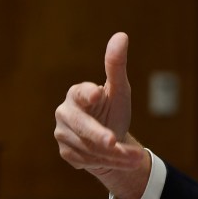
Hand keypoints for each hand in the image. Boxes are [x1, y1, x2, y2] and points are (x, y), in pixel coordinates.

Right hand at [54, 33, 147, 198]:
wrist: (109, 139)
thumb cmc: (112, 109)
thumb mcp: (119, 90)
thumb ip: (117, 65)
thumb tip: (121, 35)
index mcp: (77, 94)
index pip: (80, 94)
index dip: (87, 95)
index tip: (96, 94)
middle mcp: (65, 114)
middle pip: (82, 127)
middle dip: (100, 136)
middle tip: (114, 142)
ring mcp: (63, 135)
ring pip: (88, 148)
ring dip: (113, 155)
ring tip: (134, 157)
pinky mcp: (67, 153)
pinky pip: (87, 160)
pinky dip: (107, 163)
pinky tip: (122, 160)